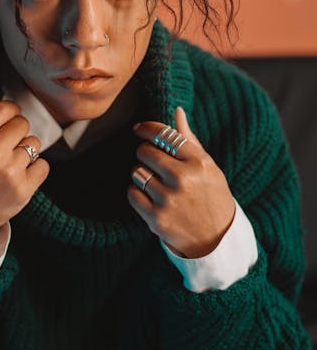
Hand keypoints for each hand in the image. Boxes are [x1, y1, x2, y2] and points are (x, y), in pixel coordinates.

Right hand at [0, 82, 49, 248]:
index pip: (6, 107)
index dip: (8, 112)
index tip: (4, 121)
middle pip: (23, 123)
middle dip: (16, 131)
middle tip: (3, 146)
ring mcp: (9, 171)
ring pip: (34, 143)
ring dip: (24, 151)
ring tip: (7, 164)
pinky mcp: (24, 190)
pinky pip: (43, 165)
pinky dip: (34, 170)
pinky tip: (17, 177)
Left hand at [127, 106, 235, 257]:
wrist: (218, 239)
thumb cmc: (212, 195)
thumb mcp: (208, 166)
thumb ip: (189, 139)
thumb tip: (176, 110)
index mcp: (198, 162)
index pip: (164, 134)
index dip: (146, 128)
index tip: (139, 128)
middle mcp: (183, 179)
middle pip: (145, 151)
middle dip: (144, 152)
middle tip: (150, 159)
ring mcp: (168, 199)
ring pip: (137, 172)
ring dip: (141, 173)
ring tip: (153, 180)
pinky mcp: (156, 218)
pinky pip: (131, 193)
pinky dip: (136, 192)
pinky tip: (148, 195)